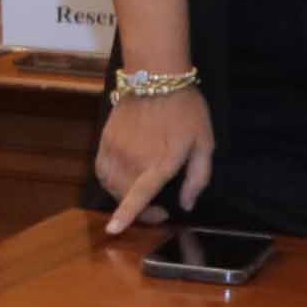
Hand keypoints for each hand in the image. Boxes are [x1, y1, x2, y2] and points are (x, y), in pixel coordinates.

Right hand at [87, 85, 213, 240]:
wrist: (156, 75)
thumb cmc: (186, 109)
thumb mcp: (205, 143)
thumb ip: (198, 177)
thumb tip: (187, 204)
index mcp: (160, 162)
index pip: (139, 195)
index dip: (126, 214)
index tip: (113, 230)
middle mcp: (133, 158)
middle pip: (124, 194)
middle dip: (140, 210)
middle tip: (158, 210)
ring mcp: (116, 149)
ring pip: (111, 184)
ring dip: (122, 196)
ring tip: (138, 195)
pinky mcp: (105, 140)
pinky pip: (100, 169)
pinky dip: (108, 181)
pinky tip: (119, 181)